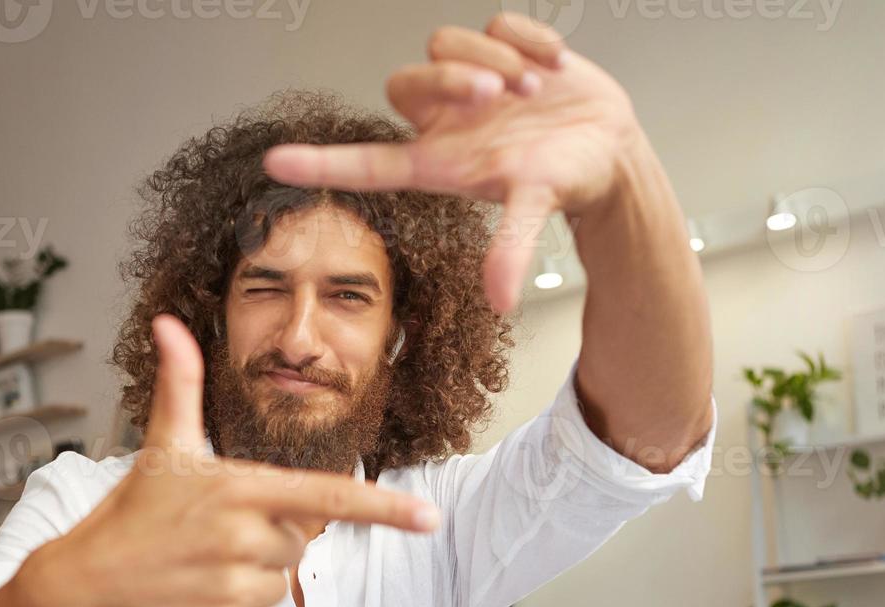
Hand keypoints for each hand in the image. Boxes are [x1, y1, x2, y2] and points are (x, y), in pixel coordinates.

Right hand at [6, 314, 440, 606]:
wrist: (76, 590)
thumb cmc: (128, 516)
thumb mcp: (161, 450)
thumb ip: (181, 386)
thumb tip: (172, 323)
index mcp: (238, 490)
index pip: (326, 499)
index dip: (383, 508)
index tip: (428, 518)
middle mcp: (242, 540)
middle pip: (297, 543)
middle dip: (264, 541)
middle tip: (209, 538)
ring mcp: (233, 592)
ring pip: (279, 586)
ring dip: (249, 582)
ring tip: (196, 570)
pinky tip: (193, 602)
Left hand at [262, 12, 639, 312]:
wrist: (610, 147)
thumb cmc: (566, 180)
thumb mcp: (537, 209)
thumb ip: (513, 248)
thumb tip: (501, 300)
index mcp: (438, 162)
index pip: (364, 163)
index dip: (320, 163)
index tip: (274, 164)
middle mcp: (444, 121)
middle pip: (405, 82)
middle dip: (450, 80)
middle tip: (498, 96)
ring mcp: (469, 82)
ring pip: (445, 43)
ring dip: (493, 60)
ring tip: (535, 89)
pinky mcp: (499, 48)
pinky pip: (496, 23)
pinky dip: (527, 40)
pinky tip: (552, 64)